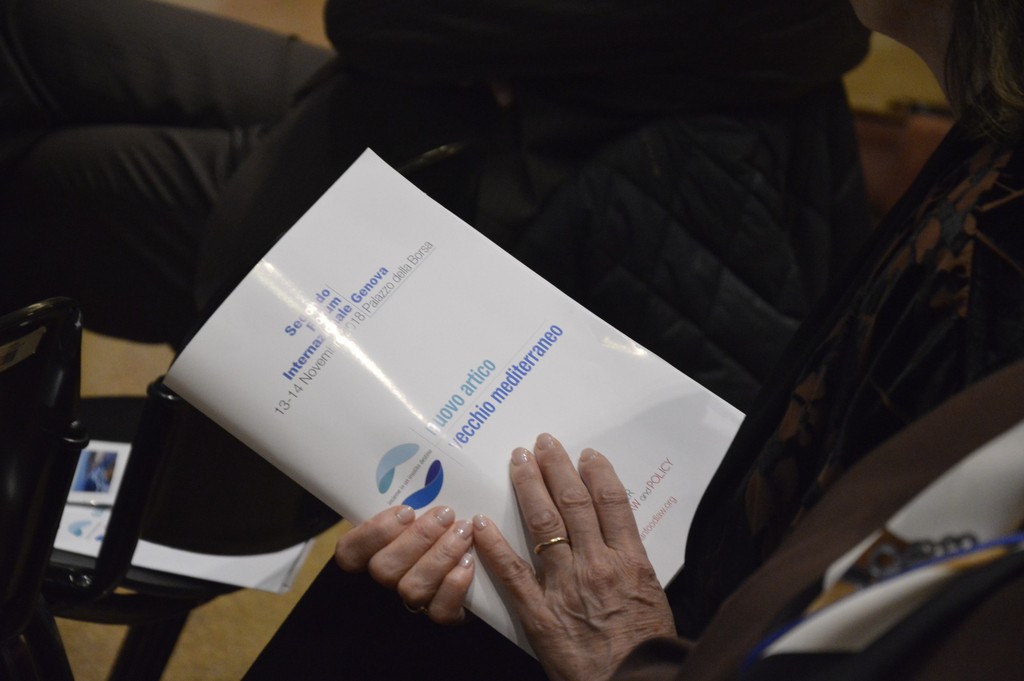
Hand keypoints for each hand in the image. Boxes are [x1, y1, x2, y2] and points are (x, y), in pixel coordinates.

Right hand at [334, 504, 474, 623]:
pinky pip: (440, 611)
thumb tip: (428, 463)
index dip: (373, 532)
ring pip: (412, 589)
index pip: (349, 552)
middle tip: (446, 514)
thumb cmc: (446, 522)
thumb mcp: (426, 505)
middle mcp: (389, 579)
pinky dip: (455, 585)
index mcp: (374, 551)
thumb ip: (417, 493)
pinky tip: (468, 562)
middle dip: (418, 538)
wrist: (485, 560)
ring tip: (463, 531)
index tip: (406, 510)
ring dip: (441, 555)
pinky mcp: (443, 614)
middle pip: (384, 569)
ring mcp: (413, 601)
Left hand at [473, 434, 674, 680]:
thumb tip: (619, 538)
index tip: (586, 455)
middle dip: (557, 468)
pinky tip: (481, 523)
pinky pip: (512, 573)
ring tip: (518, 461)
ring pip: (544, 524)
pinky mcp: (540, 614)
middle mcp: (598, 565)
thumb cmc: (646, 650)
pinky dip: (495, 545)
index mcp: (631, 562)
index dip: (598, 473)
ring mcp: (566, 587)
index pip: (612, 502)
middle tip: (543, 443)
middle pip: (575, 503)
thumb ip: (633, 566)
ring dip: (530, 487)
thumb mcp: (653, 598)